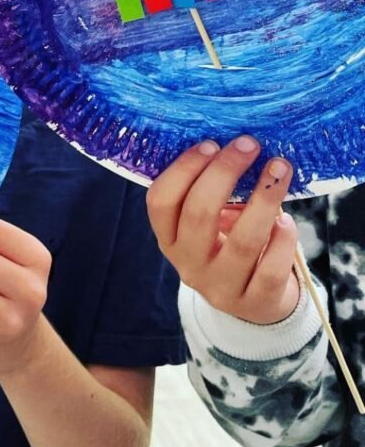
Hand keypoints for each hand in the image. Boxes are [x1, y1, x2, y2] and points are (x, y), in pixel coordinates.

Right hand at [146, 136, 299, 324]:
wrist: (254, 302)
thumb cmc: (228, 244)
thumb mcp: (207, 223)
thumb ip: (210, 191)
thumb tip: (234, 144)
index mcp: (169, 239)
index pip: (160, 201)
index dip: (183, 168)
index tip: (211, 143)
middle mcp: (188, 264)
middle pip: (199, 214)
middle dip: (225, 172)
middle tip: (249, 145)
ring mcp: (221, 287)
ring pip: (242, 241)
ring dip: (264, 199)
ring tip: (280, 168)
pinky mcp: (255, 303)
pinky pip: (270, 268)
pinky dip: (282, 239)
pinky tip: (286, 220)